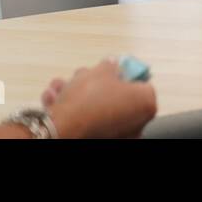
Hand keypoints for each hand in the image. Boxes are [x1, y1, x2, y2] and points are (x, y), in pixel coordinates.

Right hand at [42, 59, 157, 137]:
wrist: (64, 128)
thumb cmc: (88, 100)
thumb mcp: (101, 70)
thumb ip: (110, 64)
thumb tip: (111, 63)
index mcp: (146, 102)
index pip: (140, 83)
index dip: (122, 74)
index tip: (110, 70)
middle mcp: (137, 121)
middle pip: (116, 95)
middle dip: (94, 84)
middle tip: (80, 76)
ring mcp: (119, 133)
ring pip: (97, 107)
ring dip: (77, 93)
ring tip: (60, 86)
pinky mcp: (100, 138)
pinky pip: (87, 120)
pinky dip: (72, 109)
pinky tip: (54, 99)